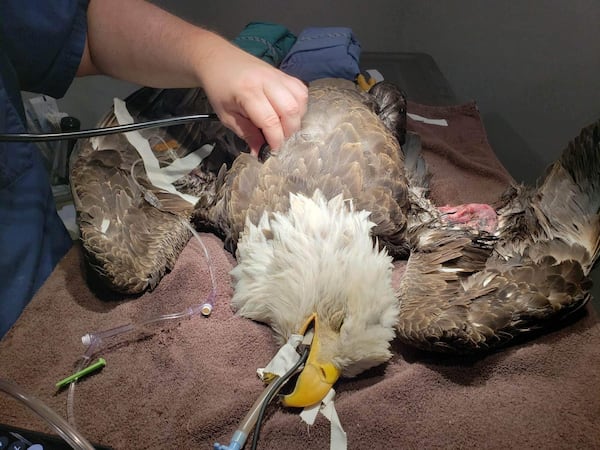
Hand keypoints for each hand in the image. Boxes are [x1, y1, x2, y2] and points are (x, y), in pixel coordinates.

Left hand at [197, 36, 307, 155]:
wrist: (218, 59)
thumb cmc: (219, 89)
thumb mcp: (227, 116)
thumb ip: (246, 134)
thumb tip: (260, 153)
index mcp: (247, 92)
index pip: (270, 120)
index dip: (275, 140)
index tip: (273, 151)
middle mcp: (266, 81)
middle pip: (289, 110)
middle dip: (288, 131)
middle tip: (278, 139)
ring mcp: (277, 75)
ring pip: (299, 100)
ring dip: (296, 119)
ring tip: (284, 127)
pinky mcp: (283, 73)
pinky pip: (300, 90)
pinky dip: (299, 106)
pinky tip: (289, 114)